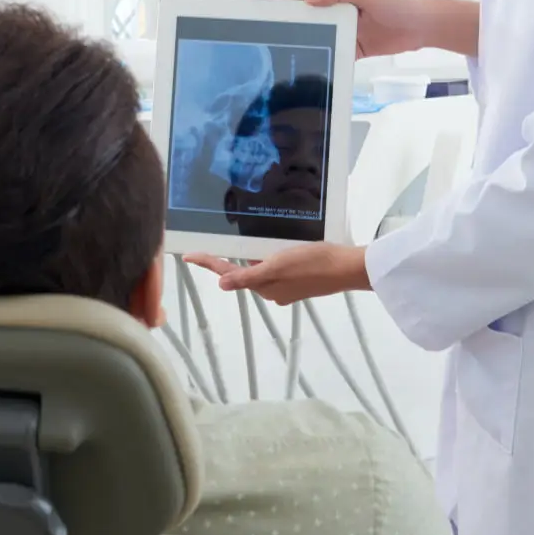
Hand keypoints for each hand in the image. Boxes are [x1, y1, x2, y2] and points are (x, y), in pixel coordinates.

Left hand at [184, 244, 370, 305]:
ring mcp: (287, 287)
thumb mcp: (278, 266)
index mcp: (265, 287)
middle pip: (243, 274)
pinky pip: (276, 271)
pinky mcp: (299, 281)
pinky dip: (268, 261)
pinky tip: (273, 250)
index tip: (187, 255)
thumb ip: (249, 276)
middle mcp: (273, 290)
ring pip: (260, 272)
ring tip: (239, 244)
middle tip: (210, 247)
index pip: (229, 273)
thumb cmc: (312, 264)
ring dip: (249, 261)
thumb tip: (221, 284)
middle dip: (228, 263)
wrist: (346, 269)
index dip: (209, 263)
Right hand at [242, 0, 433, 58]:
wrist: (421, 27)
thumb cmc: (398, 5)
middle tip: (243, 20)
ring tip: (263, 48)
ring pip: (307, 36)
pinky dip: (313, 61)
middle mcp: (331, 14)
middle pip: (294, 15)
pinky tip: (298, 70)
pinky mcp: (350, 49)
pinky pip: (327, 55)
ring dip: (288, 40)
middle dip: (269, 15)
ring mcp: (339, 32)